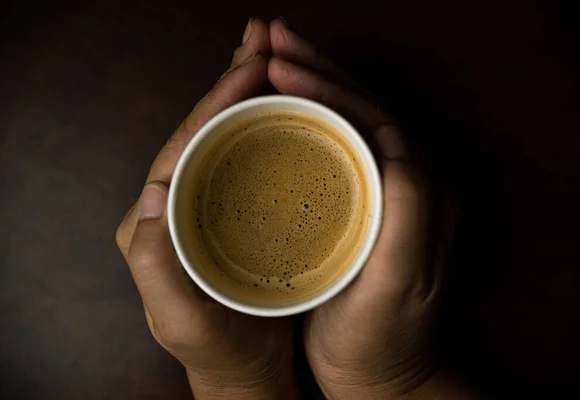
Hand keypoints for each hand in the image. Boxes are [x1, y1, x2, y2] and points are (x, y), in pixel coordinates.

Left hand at [116, 19, 297, 399]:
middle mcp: (180, 204)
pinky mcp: (240, 214)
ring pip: (231, 139)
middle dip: (232, 81)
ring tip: (274, 56)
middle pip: (207, 130)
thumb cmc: (214, 348)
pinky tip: (288, 108)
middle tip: (263, 37)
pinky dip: (270, 128)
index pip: (185, 145)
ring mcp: (212, 206)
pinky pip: (253, 161)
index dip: (215, 101)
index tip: (251, 64)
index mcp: (157, 219)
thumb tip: (152, 193)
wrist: (244, 370)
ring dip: (252, 95)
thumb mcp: (179, 318)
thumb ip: (153, 263)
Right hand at [268, 19, 442, 398]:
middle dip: (316, 68)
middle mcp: (404, 182)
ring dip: (309, 84)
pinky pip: (329, 146)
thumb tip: (395, 139)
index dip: (328, 86)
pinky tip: (274, 108)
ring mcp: (378, 190)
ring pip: (343, 120)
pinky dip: (302, 118)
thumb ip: (410, 211)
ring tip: (268, 58)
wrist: (378, 372)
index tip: (280, 67)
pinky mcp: (355, 204)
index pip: (374, 117)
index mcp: (420, 191)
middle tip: (268, 41)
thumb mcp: (399, 283)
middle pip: (359, 106)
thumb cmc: (383, 337)